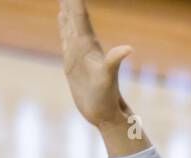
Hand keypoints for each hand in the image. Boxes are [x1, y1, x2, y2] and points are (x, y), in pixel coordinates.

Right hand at [58, 0, 132, 130]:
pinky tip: (62, 17)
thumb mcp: (109, 78)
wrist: (104, 114)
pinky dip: (63, 25)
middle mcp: (84, 45)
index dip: (75, 1)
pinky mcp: (72, 61)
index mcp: (89, 45)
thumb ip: (115, 61)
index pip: (81, 16)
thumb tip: (128, 49)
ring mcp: (77, 52)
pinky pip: (66, 37)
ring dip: (66, 9)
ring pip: (70, 24)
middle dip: (70, 1)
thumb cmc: (106, 98)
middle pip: (76, 16)